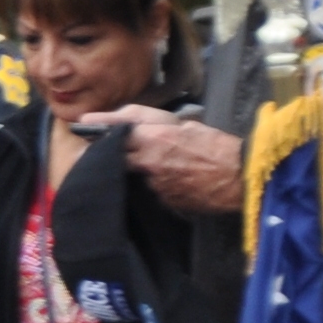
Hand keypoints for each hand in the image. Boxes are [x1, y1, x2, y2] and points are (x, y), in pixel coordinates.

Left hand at [75, 104, 244, 215]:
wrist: (240, 177)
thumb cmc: (216, 146)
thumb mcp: (183, 124)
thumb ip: (151, 121)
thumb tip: (123, 121)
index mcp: (153, 138)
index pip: (114, 132)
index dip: (98, 127)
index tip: (82, 124)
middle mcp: (147, 163)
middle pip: (114, 157)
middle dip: (105, 152)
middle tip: (101, 147)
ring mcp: (152, 185)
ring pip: (132, 174)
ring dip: (135, 168)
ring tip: (154, 163)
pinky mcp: (161, 202)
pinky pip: (149, 189)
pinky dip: (152, 183)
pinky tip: (168, 179)